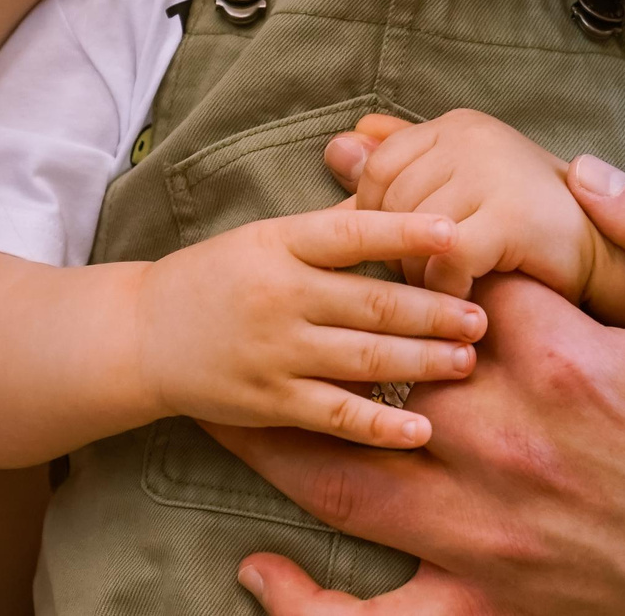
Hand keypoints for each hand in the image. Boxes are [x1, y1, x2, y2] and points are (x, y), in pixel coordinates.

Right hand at [135, 203, 488, 449]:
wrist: (142, 335)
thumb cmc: (215, 277)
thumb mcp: (263, 237)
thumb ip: (328, 227)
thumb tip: (394, 196)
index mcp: (278, 245)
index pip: (349, 233)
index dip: (404, 231)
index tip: (456, 232)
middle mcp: (278, 295)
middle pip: (369, 302)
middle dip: (433, 310)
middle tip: (481, 315)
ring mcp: (274, 351)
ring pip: (362, 359)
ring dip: (421, 361)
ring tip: (466, 360)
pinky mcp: (269, 401)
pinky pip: (335, 416)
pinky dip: (380, 425)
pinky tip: (420, 428)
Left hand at [211, 169, 624, 615]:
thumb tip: (588, 173)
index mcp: (559, 363)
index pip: (453, 282)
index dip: (414, 247)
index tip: (386, 228)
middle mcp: (506, 444)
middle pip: (372, 375)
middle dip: (312, 338)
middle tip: (250, 307)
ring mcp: (489, 529)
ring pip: (348, 479)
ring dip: (277, 442)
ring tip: (220, 410)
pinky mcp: (492, 596)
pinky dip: (311, 607)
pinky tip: (259, 575)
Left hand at [328, 114, 624, 323]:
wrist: (614, 264)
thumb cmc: (531, 235)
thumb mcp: (463, 192)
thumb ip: (403, 168)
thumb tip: (336, 147)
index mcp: (458, 126)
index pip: (379, 166)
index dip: (376, 217)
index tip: (398, 253)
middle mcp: (474, 137)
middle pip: (390, 199)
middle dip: (395, 249)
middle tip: (425, 282)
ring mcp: (495, 171)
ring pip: (413, 231)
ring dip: (420, 275)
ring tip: (447, 294)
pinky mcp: (513, 215)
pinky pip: (446, 258)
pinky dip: (445, 289)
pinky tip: (465, 302)